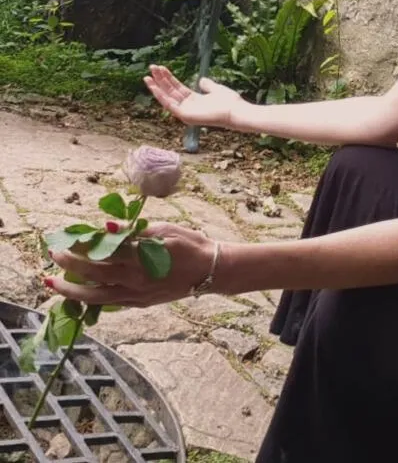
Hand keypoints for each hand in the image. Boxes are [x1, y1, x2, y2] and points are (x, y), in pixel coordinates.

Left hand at [46, 223, 221, 306]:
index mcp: (141, 258)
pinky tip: (79, 291)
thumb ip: (133, 232)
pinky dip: (91, 297)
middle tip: (53, 254)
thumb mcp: (164, 229)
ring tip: (52, 283)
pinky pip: (109, 303)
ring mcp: (136, 295)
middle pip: (93, 274)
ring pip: (96, 296)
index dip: (81, 245)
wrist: (210, 271)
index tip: (66, 236)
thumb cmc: (190, 244)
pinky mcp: (140, 303)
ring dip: (71, 290)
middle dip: (69, 264)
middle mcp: (135, 279)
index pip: (103, 251)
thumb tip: (106, 228)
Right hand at [144, 65, 244, 127]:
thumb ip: (208, 85)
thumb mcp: (216, 89)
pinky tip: (154, 87)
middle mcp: (188, 107)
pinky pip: (169, 105)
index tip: (160, 68)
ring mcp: (186, 112)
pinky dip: (161, 96)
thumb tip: (201, 80)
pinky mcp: (185, 116)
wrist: (235, 111)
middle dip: (160, 80)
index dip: (168, 78)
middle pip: (170, 91)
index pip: (177, 88)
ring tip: (147, 76)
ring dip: (156, 87)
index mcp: (194, 101)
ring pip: (167, 98)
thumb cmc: (229, 102)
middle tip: (151, 67)